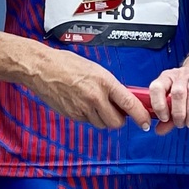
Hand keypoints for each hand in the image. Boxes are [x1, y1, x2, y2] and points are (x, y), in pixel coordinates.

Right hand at [31, 50, 153, 129]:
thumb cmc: (66, 64)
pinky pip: (87, 122)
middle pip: (116, 122)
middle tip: (117, 111)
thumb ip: (110, 85)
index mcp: (104, 82)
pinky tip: (83, 104)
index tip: (146, 121)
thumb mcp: (95, 70)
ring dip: (103, 119)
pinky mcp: (72, 115)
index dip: (141, 116)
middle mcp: (95, 97)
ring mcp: (82, 108)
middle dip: (119, 119)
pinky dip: (89, 117)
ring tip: (96, 104)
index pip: (129, 104)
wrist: (42, 68)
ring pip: (102, 124)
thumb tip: (123, 98)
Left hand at [148, 52, 188, 133]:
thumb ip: (167, 115)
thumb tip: (159, 131)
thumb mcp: (173, 97)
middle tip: (180, 123)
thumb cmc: (186, 86)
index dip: (159, 104)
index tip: (164, 118)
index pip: (157, 87)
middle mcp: (180, 75)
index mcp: (167, 77)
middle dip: (178, 112)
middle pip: (177, 92)